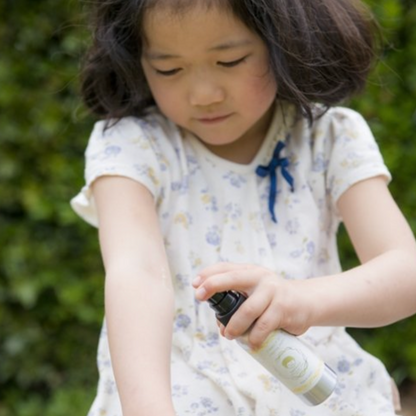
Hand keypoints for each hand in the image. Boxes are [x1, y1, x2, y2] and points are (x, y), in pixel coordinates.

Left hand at [193, 262, 312, 347]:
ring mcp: (272, 291)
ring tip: (228, 335)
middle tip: (199, 297)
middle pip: (233, 278)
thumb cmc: (273, 298)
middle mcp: (260, 277)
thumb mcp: (255, 291)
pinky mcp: (283, 308)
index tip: (195, 285)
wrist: (306, 301)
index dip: (209, 274)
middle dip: (213, 285)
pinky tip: (251, 343)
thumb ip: (237, 300)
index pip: (226, 267)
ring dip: (234, 325)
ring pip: (247, 310)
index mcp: (250, 271)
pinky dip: (254, 337)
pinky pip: (263, 326)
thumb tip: (219, 323)